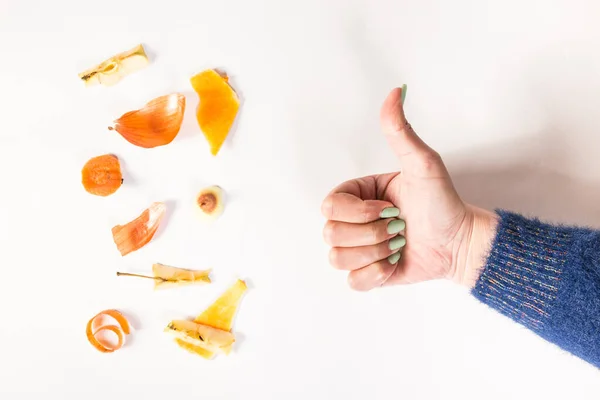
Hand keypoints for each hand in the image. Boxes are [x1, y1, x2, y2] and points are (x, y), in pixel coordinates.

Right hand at [321, 87, 497, 290]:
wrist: (461, 242)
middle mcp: (353, 221)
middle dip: (370, 234)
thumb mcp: (422, 163)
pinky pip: (353, 282)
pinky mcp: (368, 274)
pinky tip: (395, 264)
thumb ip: (401, 130)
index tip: (387, 209)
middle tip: (398, 227)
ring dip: (375, 254)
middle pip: (331, 234)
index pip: (329, 206)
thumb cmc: (443, 202)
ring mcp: (359, 248)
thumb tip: (395, 91)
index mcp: (358, 195)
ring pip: (338, 259)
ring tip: (398, 244)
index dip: (356, 212)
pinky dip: (376, 276)